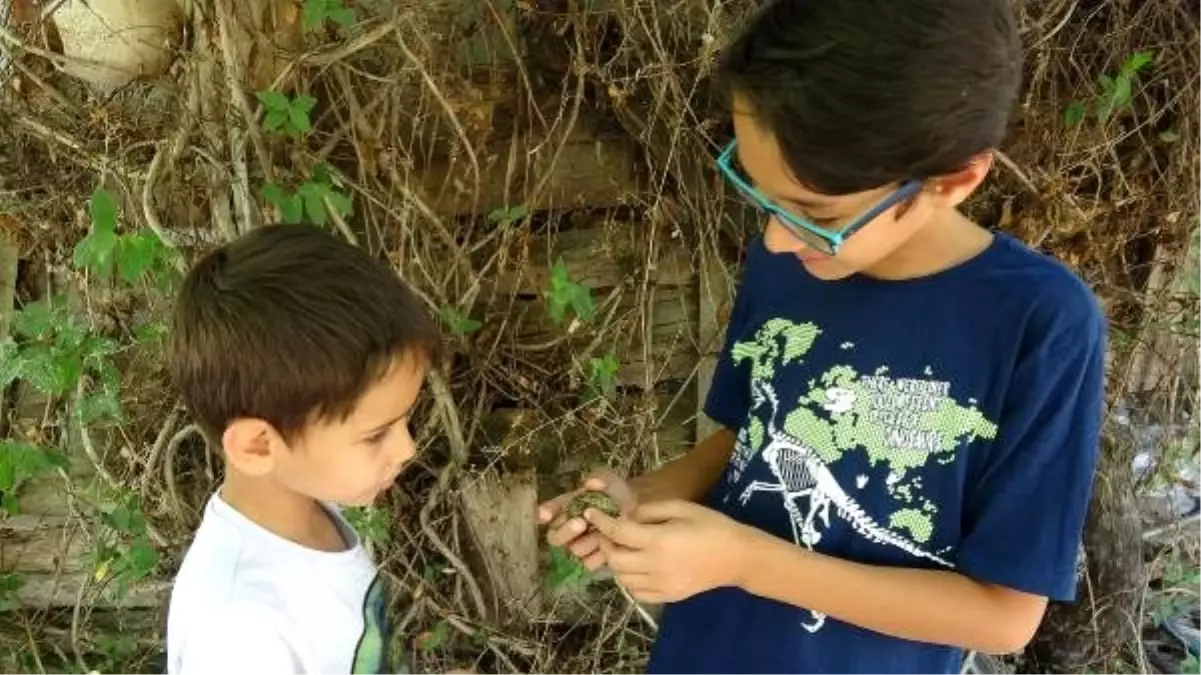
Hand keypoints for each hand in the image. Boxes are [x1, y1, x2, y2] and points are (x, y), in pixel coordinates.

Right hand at [536, 469, 637, 570]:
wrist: (638, 510)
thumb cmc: (617, 493)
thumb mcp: (610, 480)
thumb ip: (599, 478)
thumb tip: (591, 483)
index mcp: (566, 507)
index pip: (549, 511)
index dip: (545, 513)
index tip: (545, 515)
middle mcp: (567, 528)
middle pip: (555, 536)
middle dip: (566, 531)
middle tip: (581, 522)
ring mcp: (579, 545)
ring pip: (573, 550)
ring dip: (586, 543)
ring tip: (601, 535)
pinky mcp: (593, 559)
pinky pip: (588, 563)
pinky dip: (598, 556)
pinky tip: (607, 548)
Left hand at [586, 499, 754, 603]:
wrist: (738, 557)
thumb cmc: (712, 526)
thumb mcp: (682, 508)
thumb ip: (650, 510)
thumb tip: (626, 515)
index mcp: (660, 540)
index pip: (619, 532)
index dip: (601, 522)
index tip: (591, 513)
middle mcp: (656, 565)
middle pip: (615, 559)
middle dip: (605, 544)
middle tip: (608, 532)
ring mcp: (661, 585)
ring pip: (622, 578)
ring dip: (616, 562)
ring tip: (623, 548)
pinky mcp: (667, 597)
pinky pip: (636, 592)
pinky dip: (629, 580)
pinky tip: (636, 567)